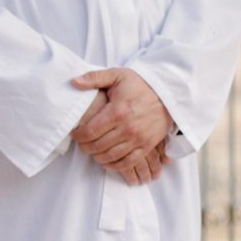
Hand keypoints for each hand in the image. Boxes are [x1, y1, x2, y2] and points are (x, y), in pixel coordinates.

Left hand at [70, 68, 173, 184]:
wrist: (167, 93)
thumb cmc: (139, 84)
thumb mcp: (117, 75)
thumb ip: (94, 78)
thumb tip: (74, 82)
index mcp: (117, 111)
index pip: (90, 131)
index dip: (78, 136)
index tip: (75, 134)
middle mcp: (128, 128)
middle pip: (98, 146)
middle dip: (85, 147)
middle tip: (82, 143)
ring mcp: (138, 138)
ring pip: (111, 156)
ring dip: (97, 156)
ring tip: (92, 150)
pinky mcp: (147, 145)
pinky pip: (129, 162)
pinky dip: (115, 166)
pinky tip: (107, 161)